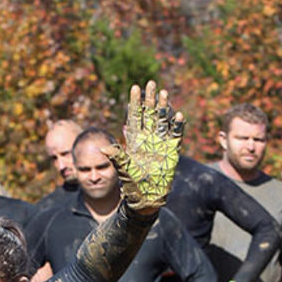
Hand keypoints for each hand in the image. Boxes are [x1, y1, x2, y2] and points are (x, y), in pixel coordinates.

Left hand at [103, 81, 184, 214]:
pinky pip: (176, 134)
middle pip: (149, 114)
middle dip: (150, 99)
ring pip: (162, 120)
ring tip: (164, 92)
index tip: (134, 87)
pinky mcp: (172, 151)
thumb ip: (117, 157)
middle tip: (151, 83)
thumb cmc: (132, 186)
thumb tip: (104, 148)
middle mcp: (148, 139)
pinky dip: (177, 125)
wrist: (146, 198)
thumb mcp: (123, 170)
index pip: (135, 118)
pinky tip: (178, 114)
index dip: (135, 103)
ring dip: (163, 107)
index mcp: (135, 141)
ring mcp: (161, 144)